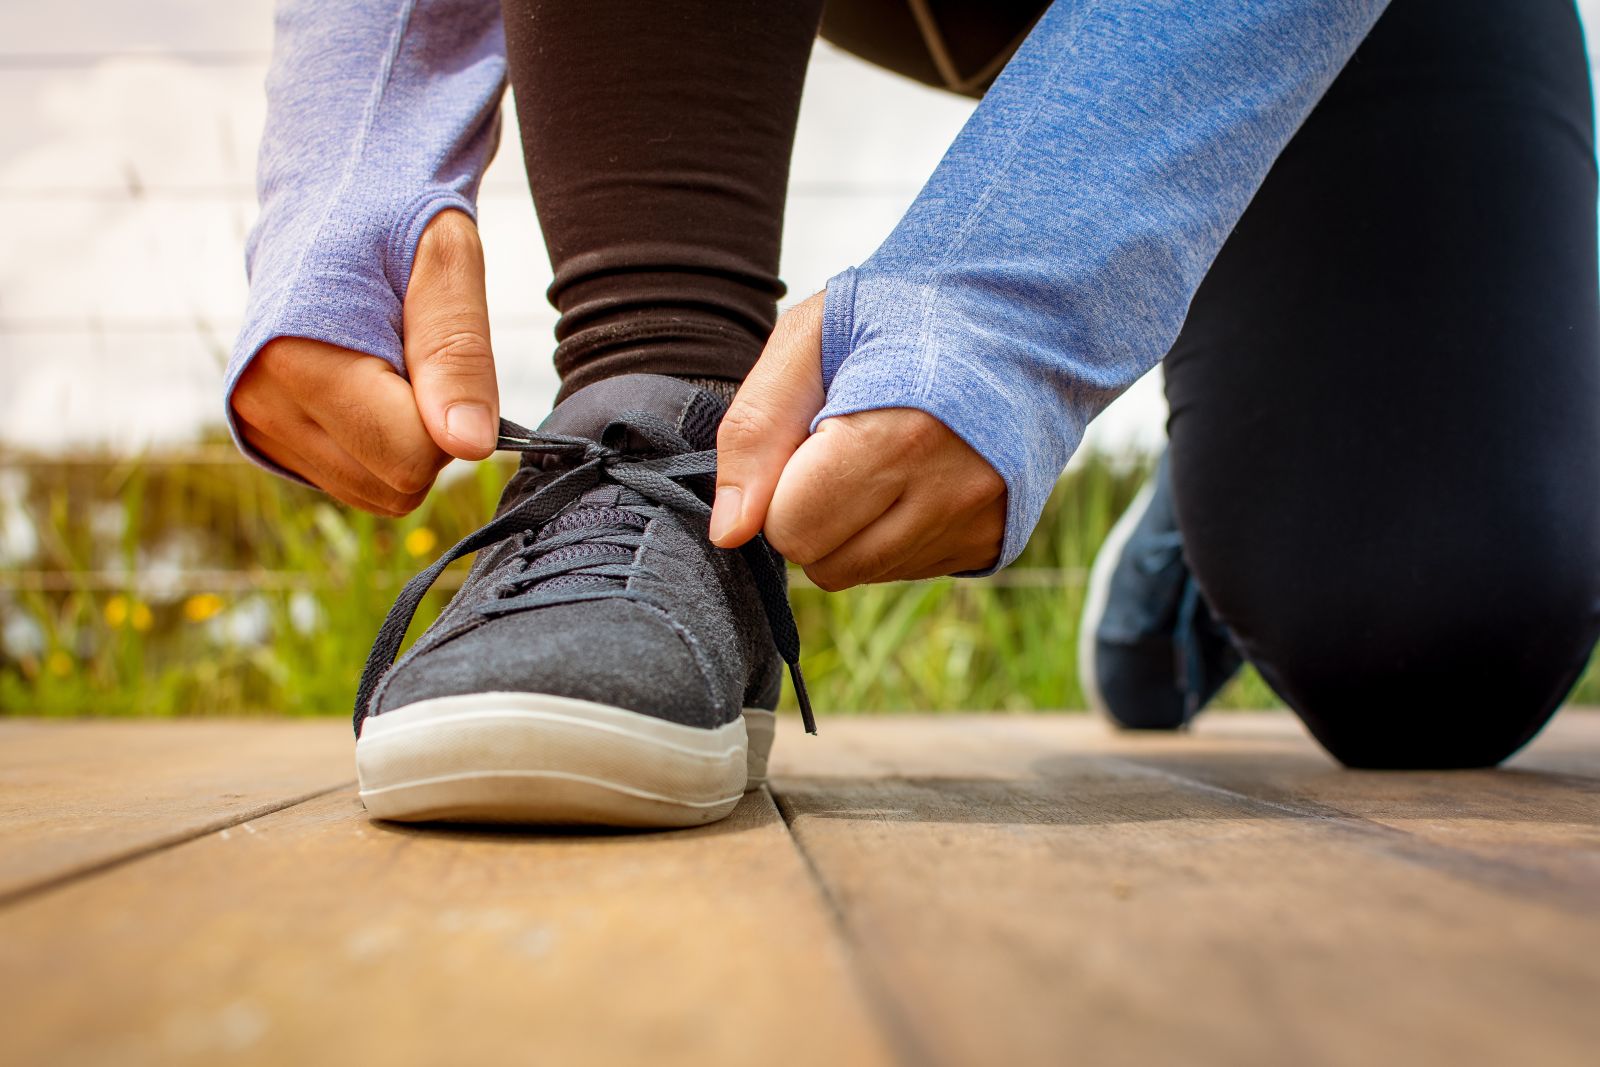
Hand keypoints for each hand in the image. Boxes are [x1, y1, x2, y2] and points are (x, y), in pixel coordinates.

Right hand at [231, 209, 498, 515]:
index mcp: (295, 360)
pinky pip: (354, 482)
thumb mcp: (447, 264)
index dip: (449, 417)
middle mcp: (261, 402)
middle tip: (417, 357)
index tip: (437, 356)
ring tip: (390, 363)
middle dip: (428, 433)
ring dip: (403, 441)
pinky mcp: (266, 438)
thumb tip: (470, 446)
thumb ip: (458, 355)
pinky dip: (377, 445)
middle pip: (395, 487)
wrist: (329, 195)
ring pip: (375, 493)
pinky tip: (367, 383)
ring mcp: (257, 424)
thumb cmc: (394, 219)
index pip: (410, 459)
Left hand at [709, 292, 1006, 589]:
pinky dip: (891, 531)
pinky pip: (904, 568)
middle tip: (836, 447)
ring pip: (861, 572)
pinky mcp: (993, 540)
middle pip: (823, 564)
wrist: (1013, 311)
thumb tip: (729, 532)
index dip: (779, 486)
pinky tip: (912, 473)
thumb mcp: (810, 339)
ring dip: (848, 527)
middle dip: (809, 514)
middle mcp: (949, 491)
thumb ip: (756, 430)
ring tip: (877, 455)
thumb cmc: (898, 313)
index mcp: (898, 434)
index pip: (792, 529)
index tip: (807, 438)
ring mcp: (977, 522)